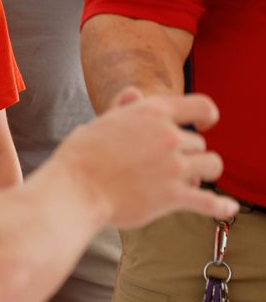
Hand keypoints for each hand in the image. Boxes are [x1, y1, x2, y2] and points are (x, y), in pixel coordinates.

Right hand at [52, 89, 237, 227]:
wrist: (74, 190)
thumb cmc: (80, 158)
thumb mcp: (100, 124)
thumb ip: (123, 110)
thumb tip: (132, 93)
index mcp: (152, 113)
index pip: (200, 106)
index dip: (207, 115)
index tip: (207, 124)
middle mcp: (169, 136)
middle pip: (198, 144)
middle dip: (185, 154)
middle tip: (164, 168)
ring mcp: (174, 167)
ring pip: (211, 166)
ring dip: (202, 173)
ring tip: (189, 182)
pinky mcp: (174, 197)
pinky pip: (211, 202)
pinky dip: (221, 206)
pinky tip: (226, 208)